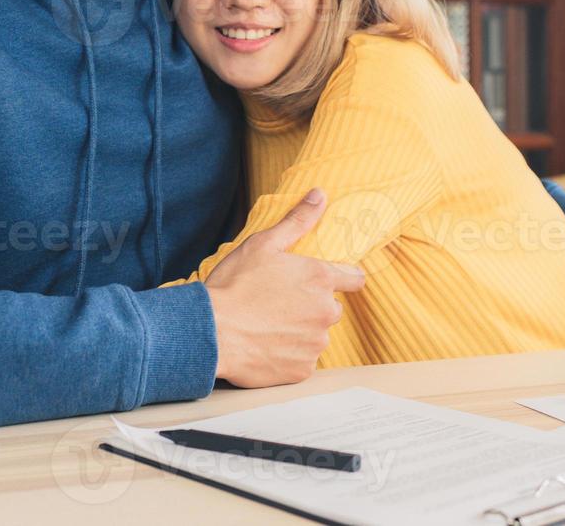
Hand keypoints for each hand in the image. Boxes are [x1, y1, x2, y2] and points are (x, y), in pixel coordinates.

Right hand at [205, 189, 366, 386]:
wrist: (210, 333)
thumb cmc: (235, 285)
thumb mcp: (263, 244)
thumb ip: (298, 220)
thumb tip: (320, 194)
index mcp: (321, 279)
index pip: (354, 279)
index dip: (342, 278)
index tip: (325, 282)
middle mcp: (325, 312)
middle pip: (330, 308)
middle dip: (311, 306)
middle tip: (277, 304)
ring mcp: (315, 344)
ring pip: (316, 336)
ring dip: (300, 332)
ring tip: (267, 326)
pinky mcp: (302, 370)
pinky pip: (302, 361)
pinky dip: (288, 356)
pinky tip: (265, 346)